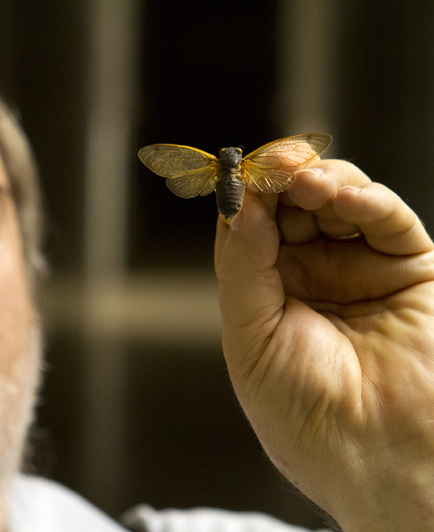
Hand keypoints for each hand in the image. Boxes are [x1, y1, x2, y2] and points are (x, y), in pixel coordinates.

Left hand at [214, 159, 433, 530]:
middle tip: (272, 165)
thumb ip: (242, 266)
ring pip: (338, 200)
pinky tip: (342, 196)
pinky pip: (387, 219)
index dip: (245, 196)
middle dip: (280, 179)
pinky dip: (366, 198)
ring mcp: (360, 269)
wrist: (382, 462)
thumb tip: (234, 202)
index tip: (235, 171)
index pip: (251, 227)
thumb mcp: (251, 339)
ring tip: (305, 181)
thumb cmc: (306, 416)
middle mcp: (312, 276)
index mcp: (266, 294)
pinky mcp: (409, 269)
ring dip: (320, 180)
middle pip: (293, 204)